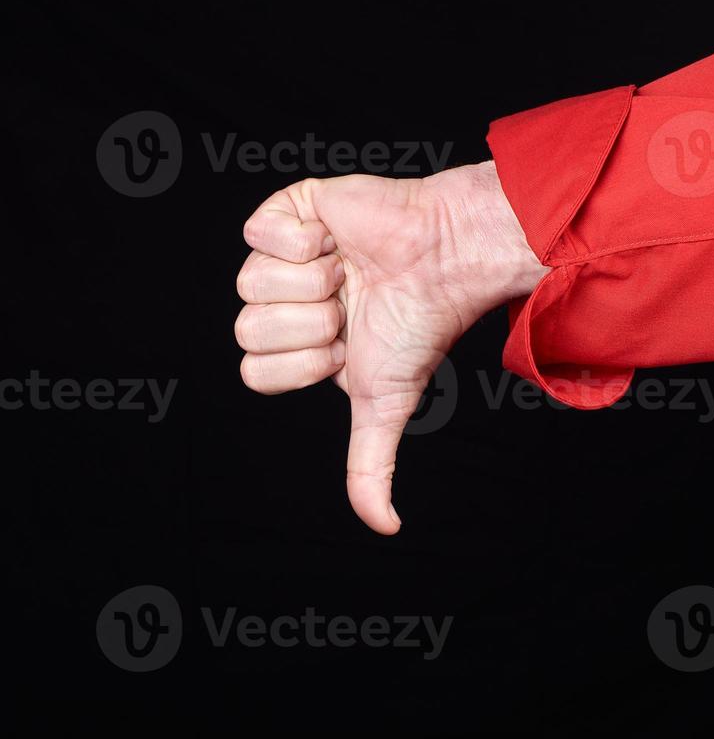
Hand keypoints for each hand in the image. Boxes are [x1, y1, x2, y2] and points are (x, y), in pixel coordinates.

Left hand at [235, 161, 545, 534]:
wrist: (443, 261)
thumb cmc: (417, 329)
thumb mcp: (385, 405)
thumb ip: (371, 466)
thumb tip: (384, 528)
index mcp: (295, 348)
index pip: (253, 371)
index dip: (302, 363)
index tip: (345, 347)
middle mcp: (281, 304)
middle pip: (246, 329)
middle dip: (310, 324)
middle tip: (349, 306)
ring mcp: (278, 257)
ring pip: (249, 283)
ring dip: (313, 282)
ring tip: (348, 271)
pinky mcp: (286, 210)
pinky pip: (258, 233)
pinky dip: (304, 240)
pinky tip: (336, 239)